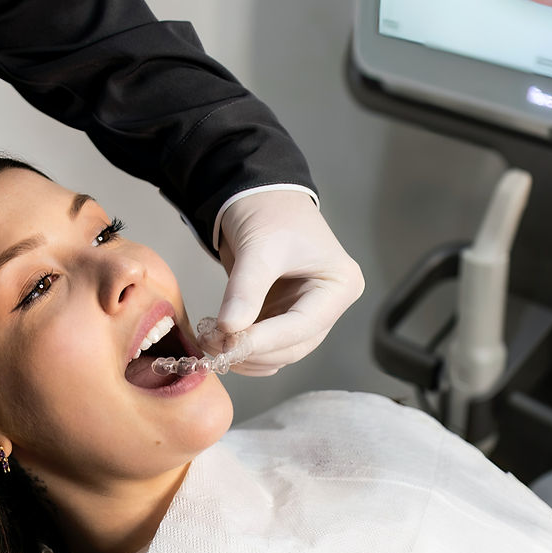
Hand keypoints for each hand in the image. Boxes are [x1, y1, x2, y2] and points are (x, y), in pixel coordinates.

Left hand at [210, 191, 364, 374]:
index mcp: (340, 285)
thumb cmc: (270, 212)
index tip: (231, 345)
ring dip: (245, 356)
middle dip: (253, 351)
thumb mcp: (259, 247)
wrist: (258, 196)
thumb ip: (245, 289)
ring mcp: (307, 314)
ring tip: (211, 342)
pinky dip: (243, 351)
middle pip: (294, 346)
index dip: (266, 340)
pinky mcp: (283, 318)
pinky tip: (218, 342)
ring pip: (279, 353)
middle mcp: (329, 305)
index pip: (304, 325)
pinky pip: (266, 347)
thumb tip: (228, 330)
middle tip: (215, 345)